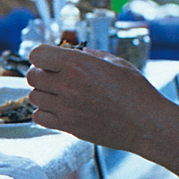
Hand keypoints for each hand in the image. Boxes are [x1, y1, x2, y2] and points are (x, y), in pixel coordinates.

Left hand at [22, 43, 176, 152]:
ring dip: (43, 93)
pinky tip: (60, 109)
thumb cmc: (136, 92)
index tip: (51, 60)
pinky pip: (39, 117)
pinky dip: (45, 112)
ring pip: (33, 97)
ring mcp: (66, 108)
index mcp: (78, 64)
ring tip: (60, 94)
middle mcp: (68, 85)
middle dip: (41, 73)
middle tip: (56, 77)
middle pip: (32, 76)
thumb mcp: (116, 63)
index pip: (37, 54)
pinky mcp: (68, 127)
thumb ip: (90, 55)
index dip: (42, 56)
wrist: (147, 124)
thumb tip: (75, 51)